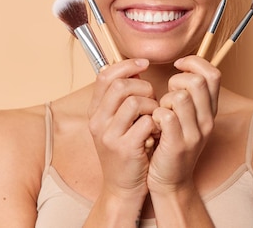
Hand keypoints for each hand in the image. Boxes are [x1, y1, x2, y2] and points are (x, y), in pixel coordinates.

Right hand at [87, 58, 158, 200]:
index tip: (144, 64)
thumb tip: (136, 69)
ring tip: (155, 117)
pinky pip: (146, 122)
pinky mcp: (125, 149)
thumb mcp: (116, 123)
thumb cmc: (126, 151)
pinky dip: (156, 123)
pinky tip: (157, 131)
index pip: (105, 75)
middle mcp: (98, 121)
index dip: (127, 65)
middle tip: (152, 99)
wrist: (122, 188)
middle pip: (120, 85)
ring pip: (134, 101)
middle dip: (144, 87)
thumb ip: (122, 99)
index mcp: (95, 111)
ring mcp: (109, 136)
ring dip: (152, 105)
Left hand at [147, 55, 220, 193]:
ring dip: (164, 100)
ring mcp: (194, 133)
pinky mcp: (178, 145)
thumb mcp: (186, 117)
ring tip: (160, 112)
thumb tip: (182, 65)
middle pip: (197, 82)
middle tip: (167, 96)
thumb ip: (187, 94)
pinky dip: (155, 115)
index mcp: (210, 110)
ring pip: (180, 97)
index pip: (213, 74)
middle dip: (176, 81)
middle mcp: (207, 120)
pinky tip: (153, 125)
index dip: (195, 63)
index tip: (178, 66)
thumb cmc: (171, 143)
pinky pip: (166, 116)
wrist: (170, 181)